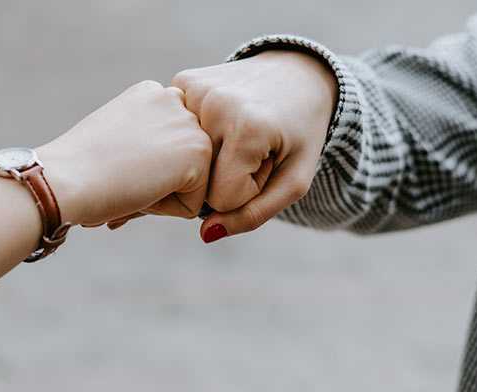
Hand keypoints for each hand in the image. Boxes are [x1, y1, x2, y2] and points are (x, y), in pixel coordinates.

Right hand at [36, 81, 211, 226]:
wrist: (66, 177)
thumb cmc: (77, 168)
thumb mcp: (114, 138)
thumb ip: (144, 142)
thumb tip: (164, 170)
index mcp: (150, 92)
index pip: (168, 144)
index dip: (144, 166)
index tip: (115, 166)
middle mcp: (173, 98)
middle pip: (182, 162)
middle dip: (157, 181)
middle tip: (121, 179)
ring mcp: (189, 123)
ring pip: (191, 182)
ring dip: (161, 195)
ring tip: (129, 183)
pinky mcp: (199, 152)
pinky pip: (194, 202)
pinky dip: (166, 210)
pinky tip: (140, 191)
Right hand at [171, 50, 337, 241]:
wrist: (298, 72)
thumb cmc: (300, 132)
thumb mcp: (294, 180)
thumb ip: (255, 214)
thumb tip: (205, 234)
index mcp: (248, 128)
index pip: (222, 197)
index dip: (245, 191)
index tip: (264, 164)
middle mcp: (214, 104)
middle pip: (199, 178)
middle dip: (224, 174)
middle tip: (251, 150)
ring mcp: (193, 89)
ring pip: (184, 157)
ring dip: (208, 156)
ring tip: (234, 135)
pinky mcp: (181, 80)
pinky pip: (176, 132)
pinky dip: (195, 134)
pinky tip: (217, 120)